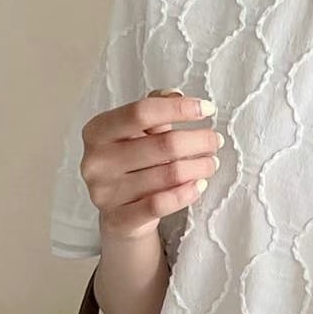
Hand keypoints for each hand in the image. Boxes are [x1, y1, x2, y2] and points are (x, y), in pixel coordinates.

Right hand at [79, 88, 222, 244]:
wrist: (119, 214)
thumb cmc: (131, 165)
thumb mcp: (136, 133)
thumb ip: (153, 110)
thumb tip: (174, 95)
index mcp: (97, 131)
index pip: (142, 112)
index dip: (178, 109)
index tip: (208, 109)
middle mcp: (97, 160)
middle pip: (163, 144)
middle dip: (198, 140)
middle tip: (215, 141)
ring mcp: (106, 192)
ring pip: (169, 174)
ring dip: (200, 167)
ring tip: (211, 163)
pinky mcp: (120, 219)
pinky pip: (161, 204)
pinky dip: (187, 193)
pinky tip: (200, 185)